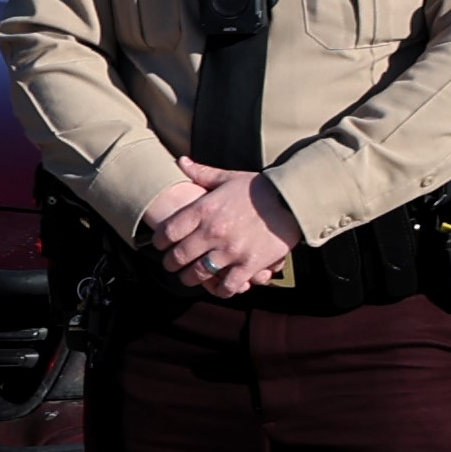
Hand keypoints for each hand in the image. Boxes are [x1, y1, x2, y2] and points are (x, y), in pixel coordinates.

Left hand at [146, 171, 303, 298]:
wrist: (291, 199)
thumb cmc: (258, 188)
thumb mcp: (227, 177)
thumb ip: (201, 173)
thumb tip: (180, 161)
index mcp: (204, 209)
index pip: (168, 231)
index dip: (159, 241)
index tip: (160, 245)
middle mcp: (213, 231)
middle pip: (179, 257)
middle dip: (171, 264)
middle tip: (170, 265)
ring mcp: (231, 250)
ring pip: (198, 274)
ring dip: (190, 279)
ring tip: (189, 277)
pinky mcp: (249, 265)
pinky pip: (228, 286)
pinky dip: (220, 290)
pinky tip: (218, 287)